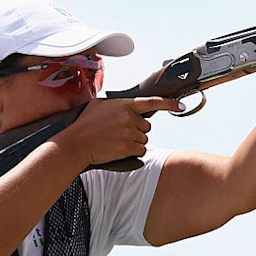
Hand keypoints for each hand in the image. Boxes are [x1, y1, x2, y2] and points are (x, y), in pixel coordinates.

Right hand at [64, 97, 183, 165]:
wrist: (75, 143)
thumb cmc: (84, 125)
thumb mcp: (98, 106)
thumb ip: (116, 104)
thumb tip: (125, 106)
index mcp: (124, 104)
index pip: (151, 102)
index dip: (169, 104)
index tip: (180, 105)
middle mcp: (129, 117)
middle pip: (147, 127)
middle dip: (137, 131)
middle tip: (118, 133)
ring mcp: (129, 132)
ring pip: (144, 140)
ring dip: (134, 143)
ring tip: (115, 141)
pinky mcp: (127, 147)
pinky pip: (140, 151)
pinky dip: (133, 153)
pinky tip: (118, 150)